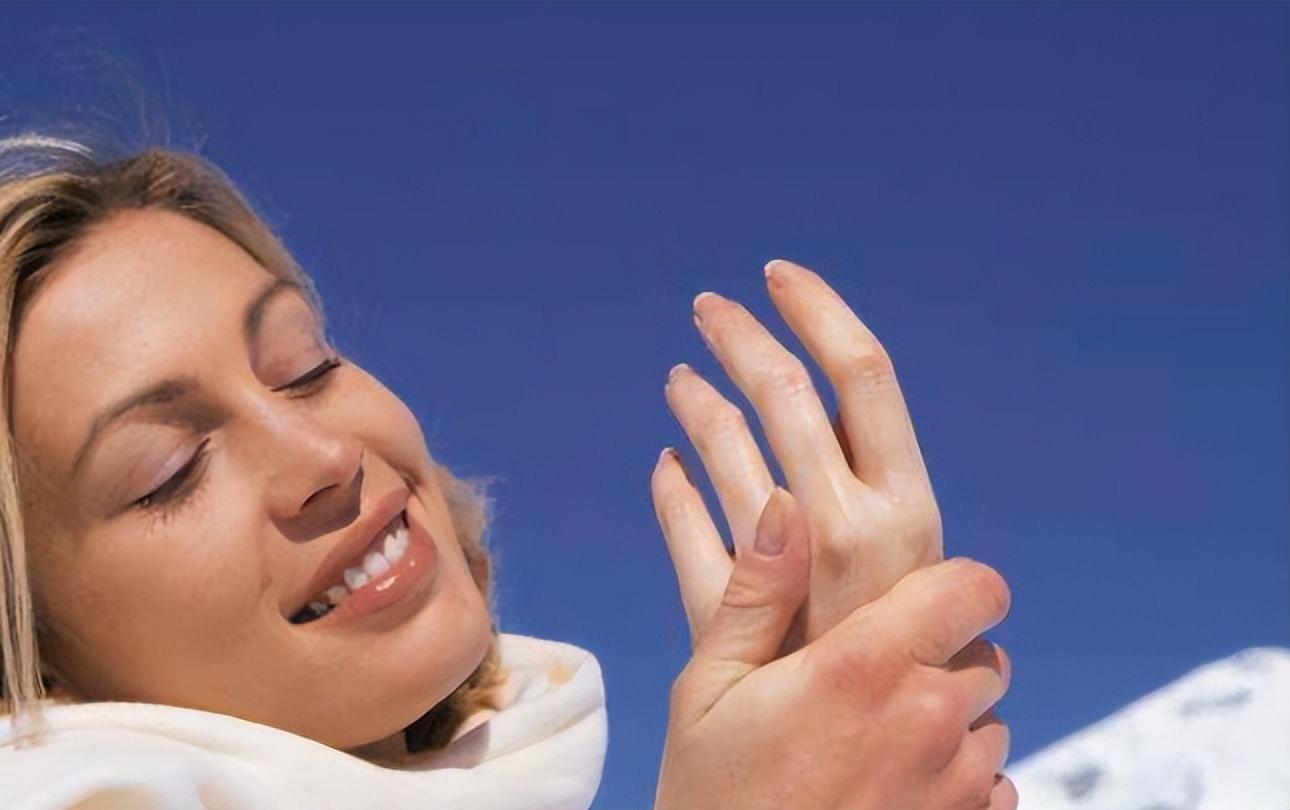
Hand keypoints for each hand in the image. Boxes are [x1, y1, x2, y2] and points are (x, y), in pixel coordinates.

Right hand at [654, 489, 1015, 808]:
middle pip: (986, 655)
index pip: (973, 589)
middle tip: (870, 679)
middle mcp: (926, 722)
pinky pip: (991, 786)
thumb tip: (783, 504)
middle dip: (941, 655)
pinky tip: (888, 789)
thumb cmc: (712, 800)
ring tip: (872, 741)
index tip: (920, 597)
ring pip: (991, 723)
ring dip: (950, 720)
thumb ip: (756, 592)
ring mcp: (952, 788)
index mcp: (864, 668)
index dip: (956, 584)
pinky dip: (956, 779)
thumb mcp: (707, 689)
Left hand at [656, 258, 941, 652]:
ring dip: (698, 404)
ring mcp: (783, 570)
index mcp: (909, 510)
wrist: (861, 782)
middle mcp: (848, 529)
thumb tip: (824, 429)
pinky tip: (662, 465)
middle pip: (786, 393)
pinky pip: (686, 533)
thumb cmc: (904, 680)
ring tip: (676, 375)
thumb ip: (875, 508)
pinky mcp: (728, 615)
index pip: (864, 374)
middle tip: (707, 307)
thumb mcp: (914, 585)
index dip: (819, 314)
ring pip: (726, 449)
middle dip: (744, 339)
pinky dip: (672, 494)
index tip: (778, 275)